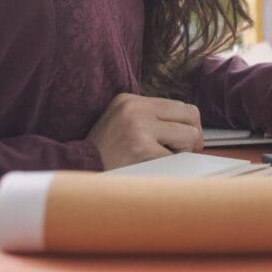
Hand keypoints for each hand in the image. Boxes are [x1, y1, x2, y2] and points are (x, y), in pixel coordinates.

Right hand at [87, 93, 204, 169]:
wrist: (77, 171)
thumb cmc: (105, 152)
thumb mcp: (123, 122)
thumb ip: (152, 117)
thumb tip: (193, 127)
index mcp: (130, 100)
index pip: (181, 106)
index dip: (190, 125)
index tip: (186, 140)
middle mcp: (134, 109)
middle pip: (191, 116)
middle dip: (192, 137)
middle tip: (182, 152)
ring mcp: (138, 128)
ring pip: (190, 136)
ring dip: (182, 152)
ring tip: (161, 159)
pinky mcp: (142, 149)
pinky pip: (178, 157)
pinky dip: (172, 166)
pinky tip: (153, 168)